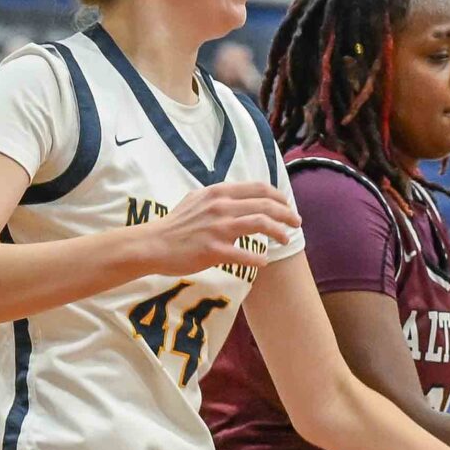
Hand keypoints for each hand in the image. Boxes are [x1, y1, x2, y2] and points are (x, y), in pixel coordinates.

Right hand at [143, 182, 300, 275]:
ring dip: (279, 232)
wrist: (153, 244)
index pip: (258, 188)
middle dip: (287, 214)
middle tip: (297, 224)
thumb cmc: (175, 225)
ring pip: (260, 224)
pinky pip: (245, 255)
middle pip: (265, 205)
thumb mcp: (196, 200)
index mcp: (218, 193)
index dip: (279, 197)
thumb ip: (217, 196)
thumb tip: (237, 196)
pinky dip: (259, 259)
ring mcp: (218, 228)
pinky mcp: (213, 250)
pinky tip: (264, 261)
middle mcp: (221, 207)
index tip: (288, 206)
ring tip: (286, 240)